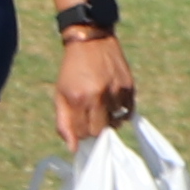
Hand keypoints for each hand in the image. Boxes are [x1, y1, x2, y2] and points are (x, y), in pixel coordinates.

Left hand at [51, 22, 137, 147]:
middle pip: (99, 131)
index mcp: (78, 99)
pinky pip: (128, 112)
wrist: (91, 40)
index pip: (83, 134)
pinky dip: (120, 111)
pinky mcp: (129, 86)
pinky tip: (112, 100)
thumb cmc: (72, 70)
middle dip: (93, 128)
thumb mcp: (60, 94)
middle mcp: (98, 96)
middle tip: (90, 114)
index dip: (80, 132)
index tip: (79, 121)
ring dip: (108, 118)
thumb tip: (73, 148)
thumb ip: (64, 123)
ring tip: (100, 103)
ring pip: (115, 123)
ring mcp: (115, 91)